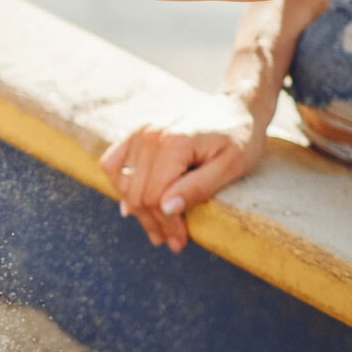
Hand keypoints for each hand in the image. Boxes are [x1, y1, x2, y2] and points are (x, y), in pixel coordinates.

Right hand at [99, 97, 260, 252]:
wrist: (234, 109)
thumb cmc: (239, 139)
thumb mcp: (231, 167)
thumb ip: (198, 187)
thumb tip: (166, 209)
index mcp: (174, 143)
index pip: (156, 195)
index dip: (166, 224)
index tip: (180, 243)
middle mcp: (150, 136)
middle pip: (138, 193)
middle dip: (153, 223)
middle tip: (170, 243)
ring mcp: (139, 133)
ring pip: (125, 183)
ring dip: (137, 211)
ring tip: (155, 230)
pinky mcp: (135, 134)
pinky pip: (112, 164)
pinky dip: (119, 186)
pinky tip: (130, 205)